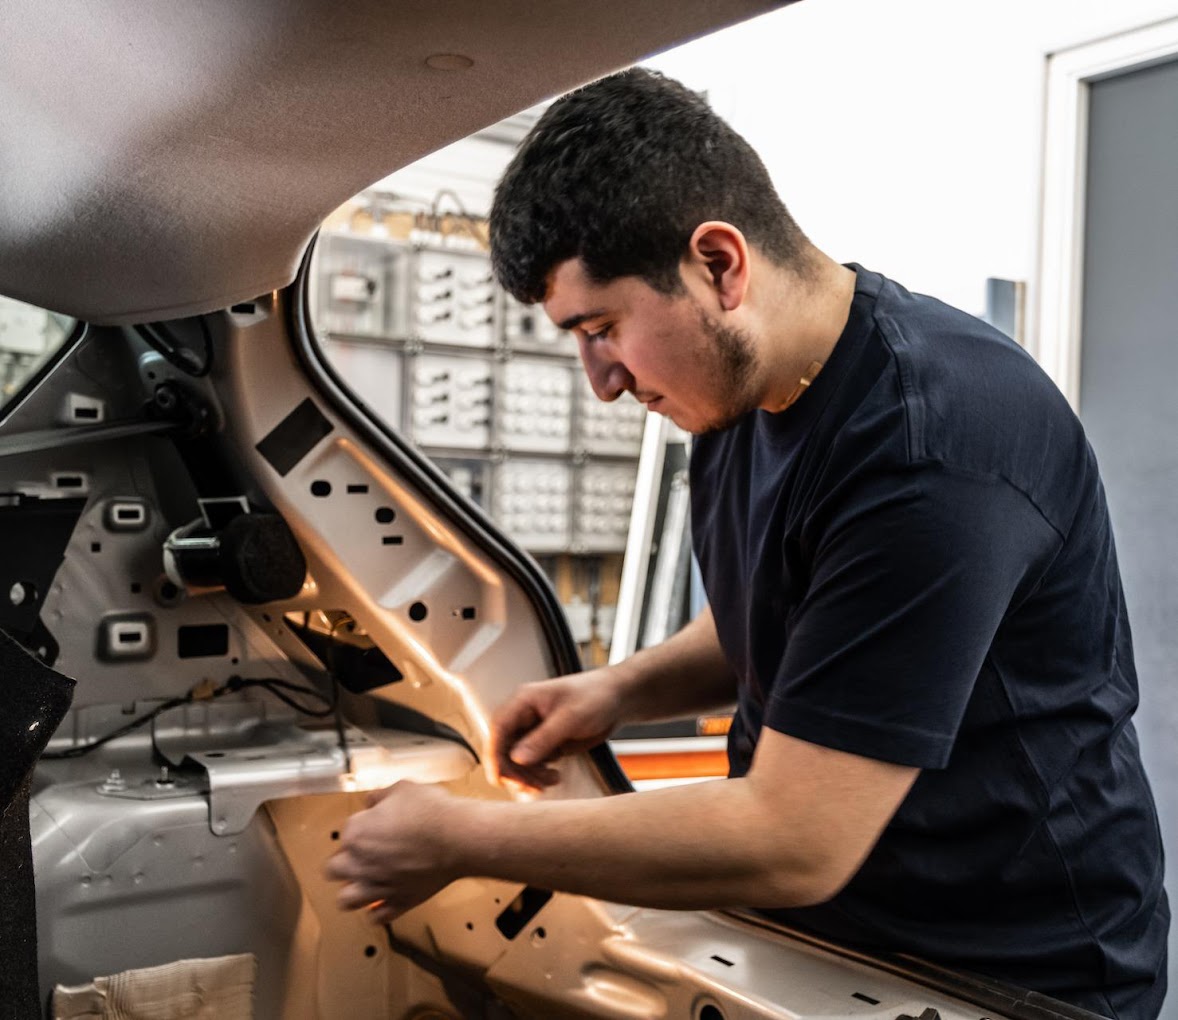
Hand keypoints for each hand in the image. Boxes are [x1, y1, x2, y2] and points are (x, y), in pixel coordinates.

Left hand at [324, 781, 462, 923]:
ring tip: (366, 883)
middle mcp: (360, 864)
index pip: (344, 835)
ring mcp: (377, 887)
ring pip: (346, 900)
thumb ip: (380, 797)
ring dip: (353, 891)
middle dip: (343, 863)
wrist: (457, 838)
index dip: (358, 830)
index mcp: (356, 834)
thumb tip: (372, 801)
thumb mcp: (402, 789)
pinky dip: (378, 911)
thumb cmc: (431, 811)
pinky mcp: (398, 903)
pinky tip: (385, 900)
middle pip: (333, 871)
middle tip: (361, 856)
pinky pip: (377, 917)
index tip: (372, 827)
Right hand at [490, 667, 627, 790]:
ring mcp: (533, 731)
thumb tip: (516, 758)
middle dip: (515, 771)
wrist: (618, 699)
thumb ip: (543, 738)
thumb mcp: (570, 718)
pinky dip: (539, 775)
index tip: (499, 779)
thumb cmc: (595, 696)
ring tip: (551, 781)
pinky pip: (532, 764)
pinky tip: (555, 777)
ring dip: (528, 776)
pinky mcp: (544, 743)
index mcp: (523, 701)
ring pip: (517, 761)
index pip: (498, 728)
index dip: (494, 755)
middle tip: (533, 787)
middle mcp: (523, 716)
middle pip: (504, 749)